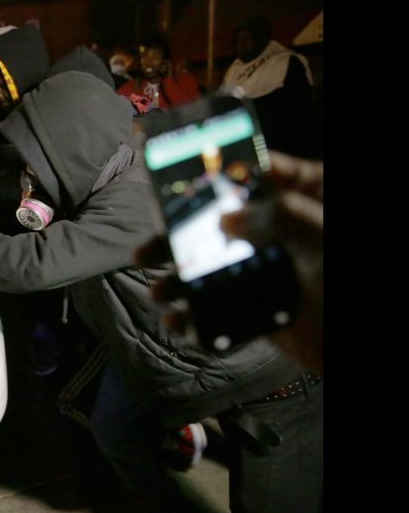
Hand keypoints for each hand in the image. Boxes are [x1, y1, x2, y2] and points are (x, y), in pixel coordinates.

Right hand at [134, 151, 322, 372]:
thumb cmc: (344, 278)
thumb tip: (226, 215)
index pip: (267, 172)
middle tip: (148, 248)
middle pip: (220, 222)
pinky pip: (220, 312)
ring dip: (180, 281)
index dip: (227, 166)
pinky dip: (196, 320)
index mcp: (307, 202)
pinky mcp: (262, 313)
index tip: (185, 169)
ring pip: (213, 269)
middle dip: (180, 236)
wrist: (364, 345)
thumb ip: (280, 217)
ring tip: (160, 294)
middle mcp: (282, 234)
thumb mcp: (323, 236)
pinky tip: (179, 323)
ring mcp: (268, 274)